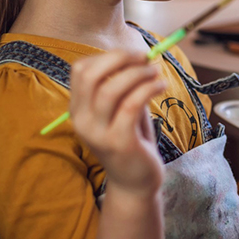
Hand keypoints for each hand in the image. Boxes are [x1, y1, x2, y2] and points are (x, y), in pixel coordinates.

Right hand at [69, 50, 166, 197]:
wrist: (134, 182)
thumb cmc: (130, 138)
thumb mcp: (120, 108)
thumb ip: (122, 84)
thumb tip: (140, 56)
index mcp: (77, 108)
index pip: (81, 70)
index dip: (107, 56)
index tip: (132, 56)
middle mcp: (81, 120)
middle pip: (90, 75)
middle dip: (119, 59)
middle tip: (144, 57)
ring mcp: (97, 133)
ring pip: (110, 89)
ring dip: (137, 73)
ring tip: (156, 72)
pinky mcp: (118, 142)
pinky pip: (130, 105)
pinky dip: (147, 89)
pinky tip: (161, 86)